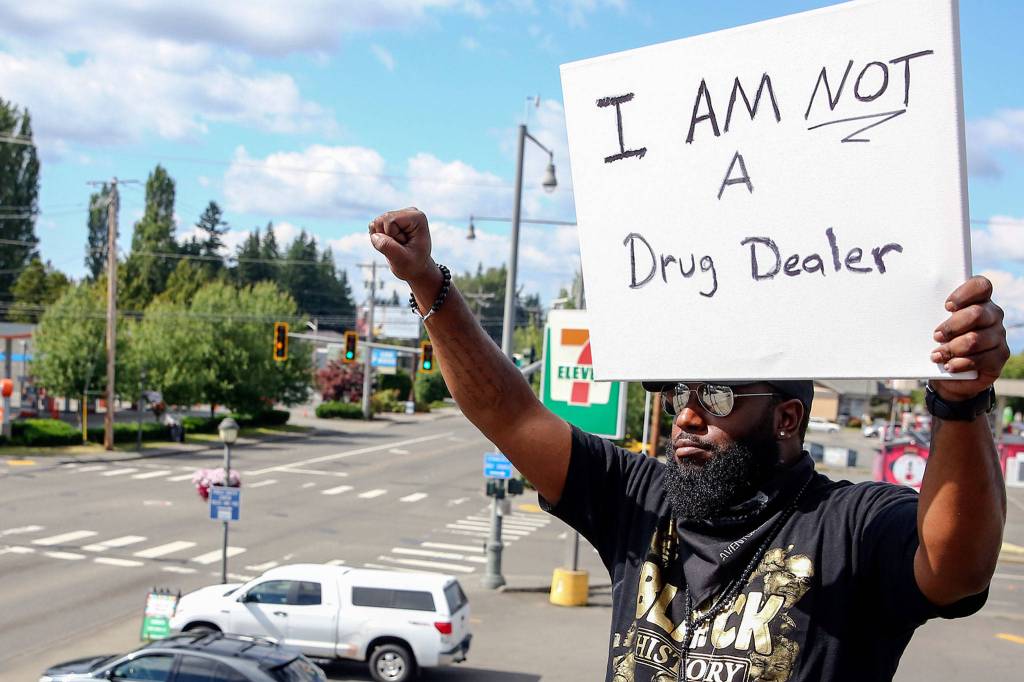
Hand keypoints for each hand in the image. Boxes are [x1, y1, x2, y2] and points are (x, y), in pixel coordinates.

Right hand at [368, 208, 433, 282]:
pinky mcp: (392, 219)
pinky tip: (392, 244)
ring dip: (382, 239)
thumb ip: (388, 247)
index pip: (389, 220)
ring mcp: (400, 214)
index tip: (405, 246)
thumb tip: (374, 236)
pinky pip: (374, 226)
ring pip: (376, 223)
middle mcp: (410, 212)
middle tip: (400, 247)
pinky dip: (379, 238)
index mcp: (417, 217)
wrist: (416, 268)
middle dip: (386, 237)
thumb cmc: (413, 265)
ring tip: (397, 246)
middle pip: (381, 220)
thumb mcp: (402, 260)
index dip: (391, 236)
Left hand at [929, 276, 1009, 400]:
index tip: (946, 307)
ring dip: (952, 348)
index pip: (981, 286)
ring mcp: (998, 335)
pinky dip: (961, 363)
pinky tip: (949, 365)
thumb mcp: (934, 323)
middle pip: (976, 314)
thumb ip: (932, 312)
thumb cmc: (940, 340)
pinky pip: (982, 359)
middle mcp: (992, 315)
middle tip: (936, 336)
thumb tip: (909, 306)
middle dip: (952, 326)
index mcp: (979, 300)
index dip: (964, 294)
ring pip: (976, 339)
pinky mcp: (1000, 356)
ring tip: (937, 355)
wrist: (948, 370)